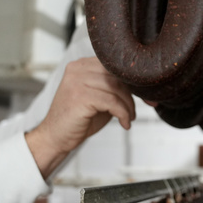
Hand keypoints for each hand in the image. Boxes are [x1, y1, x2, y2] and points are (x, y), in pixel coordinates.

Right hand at [24, 57, 135, 178]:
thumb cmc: (78, 119)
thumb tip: (141, 87)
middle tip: (140, 109)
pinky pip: (112, 102)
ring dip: (128, 106)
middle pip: (117, 75)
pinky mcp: (80, 97)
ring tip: (128, 118)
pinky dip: (123, 114)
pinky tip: (124, 123)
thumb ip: (113, 87)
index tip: (146, 96)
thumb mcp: (98, 98)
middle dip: (134, 94)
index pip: (114, 66)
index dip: (133, 81)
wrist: (56, 137)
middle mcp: (77, 69)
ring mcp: (77, 81)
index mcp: (81, 65)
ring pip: (116, 89)